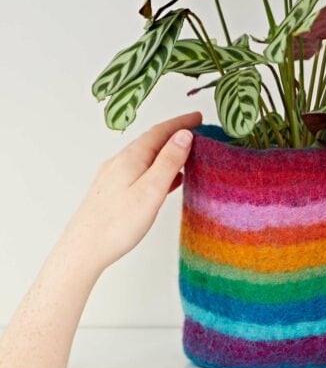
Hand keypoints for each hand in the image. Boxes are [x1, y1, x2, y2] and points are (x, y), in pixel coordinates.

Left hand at [57, 112, 200, 273]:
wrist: (83, 251)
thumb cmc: (117, 224)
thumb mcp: (151, 190)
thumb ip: (169, 161)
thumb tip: (184, 134)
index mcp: (131, 158)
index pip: (160, 131)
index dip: (181, 122)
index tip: (199, 117)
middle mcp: (120, 162)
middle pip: (151, 141)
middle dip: (175, 134)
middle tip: (198, 132)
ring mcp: (114, 176)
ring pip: (146, 157)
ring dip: (168, 152)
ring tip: (188, 155)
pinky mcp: (113, 191)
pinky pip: (141, 171)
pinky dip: (158, 169)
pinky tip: (168, 181)